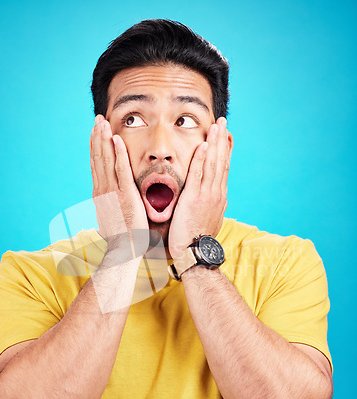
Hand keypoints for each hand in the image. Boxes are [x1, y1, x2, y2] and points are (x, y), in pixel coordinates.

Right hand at [90, 115, 148, 254]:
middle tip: (97, 119)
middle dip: (97, 137)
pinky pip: (121, 170)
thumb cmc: (121, 237)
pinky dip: (118, 153)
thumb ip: (109, 206)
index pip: (96, 165)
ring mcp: (112, 192)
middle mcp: (103, 190)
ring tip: (103, 122)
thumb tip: (107, 203)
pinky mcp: (125, 195)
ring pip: (106, 160)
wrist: (123, 250)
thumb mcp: (111, 217)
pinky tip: (116, 139)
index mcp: (100, 194)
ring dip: (104, 139)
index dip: (95, 147)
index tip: (96, 133)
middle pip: (98, 158)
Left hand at [168, 117, 230, 257]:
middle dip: (222, 140)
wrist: (195, 253)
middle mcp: (217, 193)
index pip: (223, 169)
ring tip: (216, 126)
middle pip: (221, 161)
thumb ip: (208, 207)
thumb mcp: (207, 220)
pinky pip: (199, 174)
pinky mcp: (195, 198)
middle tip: (223, 122)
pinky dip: (202, 158)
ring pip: (213, 164)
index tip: (225, 137)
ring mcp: (207, 195)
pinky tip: (204, 144)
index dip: (224, 151)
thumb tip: (210, 202)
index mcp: (219, 197)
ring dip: (215, 143)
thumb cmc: (196, 240)